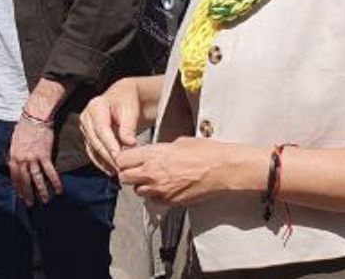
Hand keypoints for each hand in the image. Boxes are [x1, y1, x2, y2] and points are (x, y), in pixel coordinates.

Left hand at [9, 117, 62, 205]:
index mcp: (14, 156)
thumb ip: (14, 154)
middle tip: (30, 204)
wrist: (35, 116)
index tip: (21, 196)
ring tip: (45, 201)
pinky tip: (58, 190)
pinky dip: (54, 182)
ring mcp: (33, 158)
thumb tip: (13, 163)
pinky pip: (50, 172)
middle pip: (25, 180)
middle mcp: (22, 159)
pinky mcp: (45, 155)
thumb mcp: (14, 141)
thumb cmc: (24, 126)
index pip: (15, 176)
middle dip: (28, 193)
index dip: (18, 187)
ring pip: (37, 179)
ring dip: (41, 191)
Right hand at [80, 79, 143, 177]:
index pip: (101, 129)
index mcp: (96, 106)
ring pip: (93, 149)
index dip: (110, 144)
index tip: (119, 157)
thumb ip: (128, 127)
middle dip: (108, 156)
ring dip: (105, 162)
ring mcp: (85, 128)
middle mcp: (86, 117)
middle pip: (95, 141)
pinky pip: (93, 152)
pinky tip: (112, 170)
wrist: (123, 98)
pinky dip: (102, 162)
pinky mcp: (88, 137)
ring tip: (118, 172)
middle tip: (121, 168)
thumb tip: (129, 144)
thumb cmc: (128, 102)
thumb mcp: (130, 111)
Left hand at [116, 137, 231, 207]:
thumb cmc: (206, 153)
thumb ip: (161, 149)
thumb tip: (154, 152)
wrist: (222, 170)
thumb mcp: (179, 142)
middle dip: (127, 173)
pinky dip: (155, 195)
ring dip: (141, 185)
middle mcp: (153, 174)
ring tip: (152, 178)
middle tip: (134, 169)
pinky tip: (165, 187)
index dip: (123, 158)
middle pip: (124, 177)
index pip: (122, 159)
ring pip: (137, 191)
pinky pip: (154, 200)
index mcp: (154, 155)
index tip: (127, 158)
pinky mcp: (171, 202)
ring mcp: (161, 190)